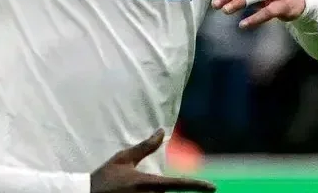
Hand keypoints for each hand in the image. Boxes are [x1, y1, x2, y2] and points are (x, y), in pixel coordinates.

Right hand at [90, 130, 215, 192]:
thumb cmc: (105, 178)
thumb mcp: (123, 159)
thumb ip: (145, 147)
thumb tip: (161, 131)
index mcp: (148, 183)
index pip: (178, 183)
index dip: (197, 186)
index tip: (213, 187)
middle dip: (160, 190)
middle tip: (137, 185)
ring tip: (131, 188)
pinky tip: (134, 192)